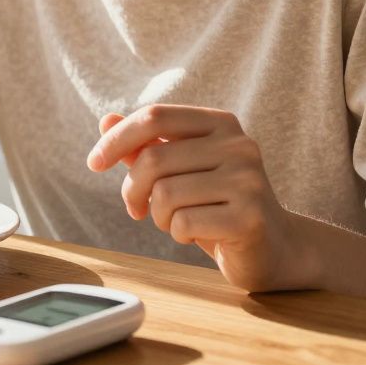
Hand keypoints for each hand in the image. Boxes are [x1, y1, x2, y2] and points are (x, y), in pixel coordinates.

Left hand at [86, 104, 312, 292]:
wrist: (271, 248)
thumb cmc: (215, 205)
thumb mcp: (178, 170)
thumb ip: (145, 145)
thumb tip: (105, 119)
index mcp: (220, 123)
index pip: (154, 116)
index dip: (115, 139)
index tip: (94, 163)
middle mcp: (239, 145)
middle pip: (152, 158)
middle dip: (133, 190)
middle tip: (139, 208)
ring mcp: (248, 180)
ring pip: (164, 193)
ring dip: (158, 216)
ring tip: (177, 221)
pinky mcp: (250, 217)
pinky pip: (183, 223)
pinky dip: (177, 233)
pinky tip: (197, 234)